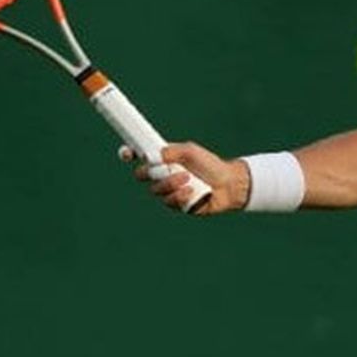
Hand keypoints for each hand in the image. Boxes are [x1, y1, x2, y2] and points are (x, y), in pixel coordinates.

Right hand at [121, 141, 250, 214]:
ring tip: (187, 179)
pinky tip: (191, 191)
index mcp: (164, 160)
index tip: (127, 153)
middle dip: (150, 172)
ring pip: (156, 190)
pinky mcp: (178, 205)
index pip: (140, 158)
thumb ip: (170, 151)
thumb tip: (152, 156)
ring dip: (170, 183)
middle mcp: (164, 176)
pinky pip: (169, 202)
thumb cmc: (210, 165)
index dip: (130, 155)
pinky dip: (179, 196)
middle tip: (164, 169)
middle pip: (141, 176)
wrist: (229, 183)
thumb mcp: (190, 151)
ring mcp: (170, 191)